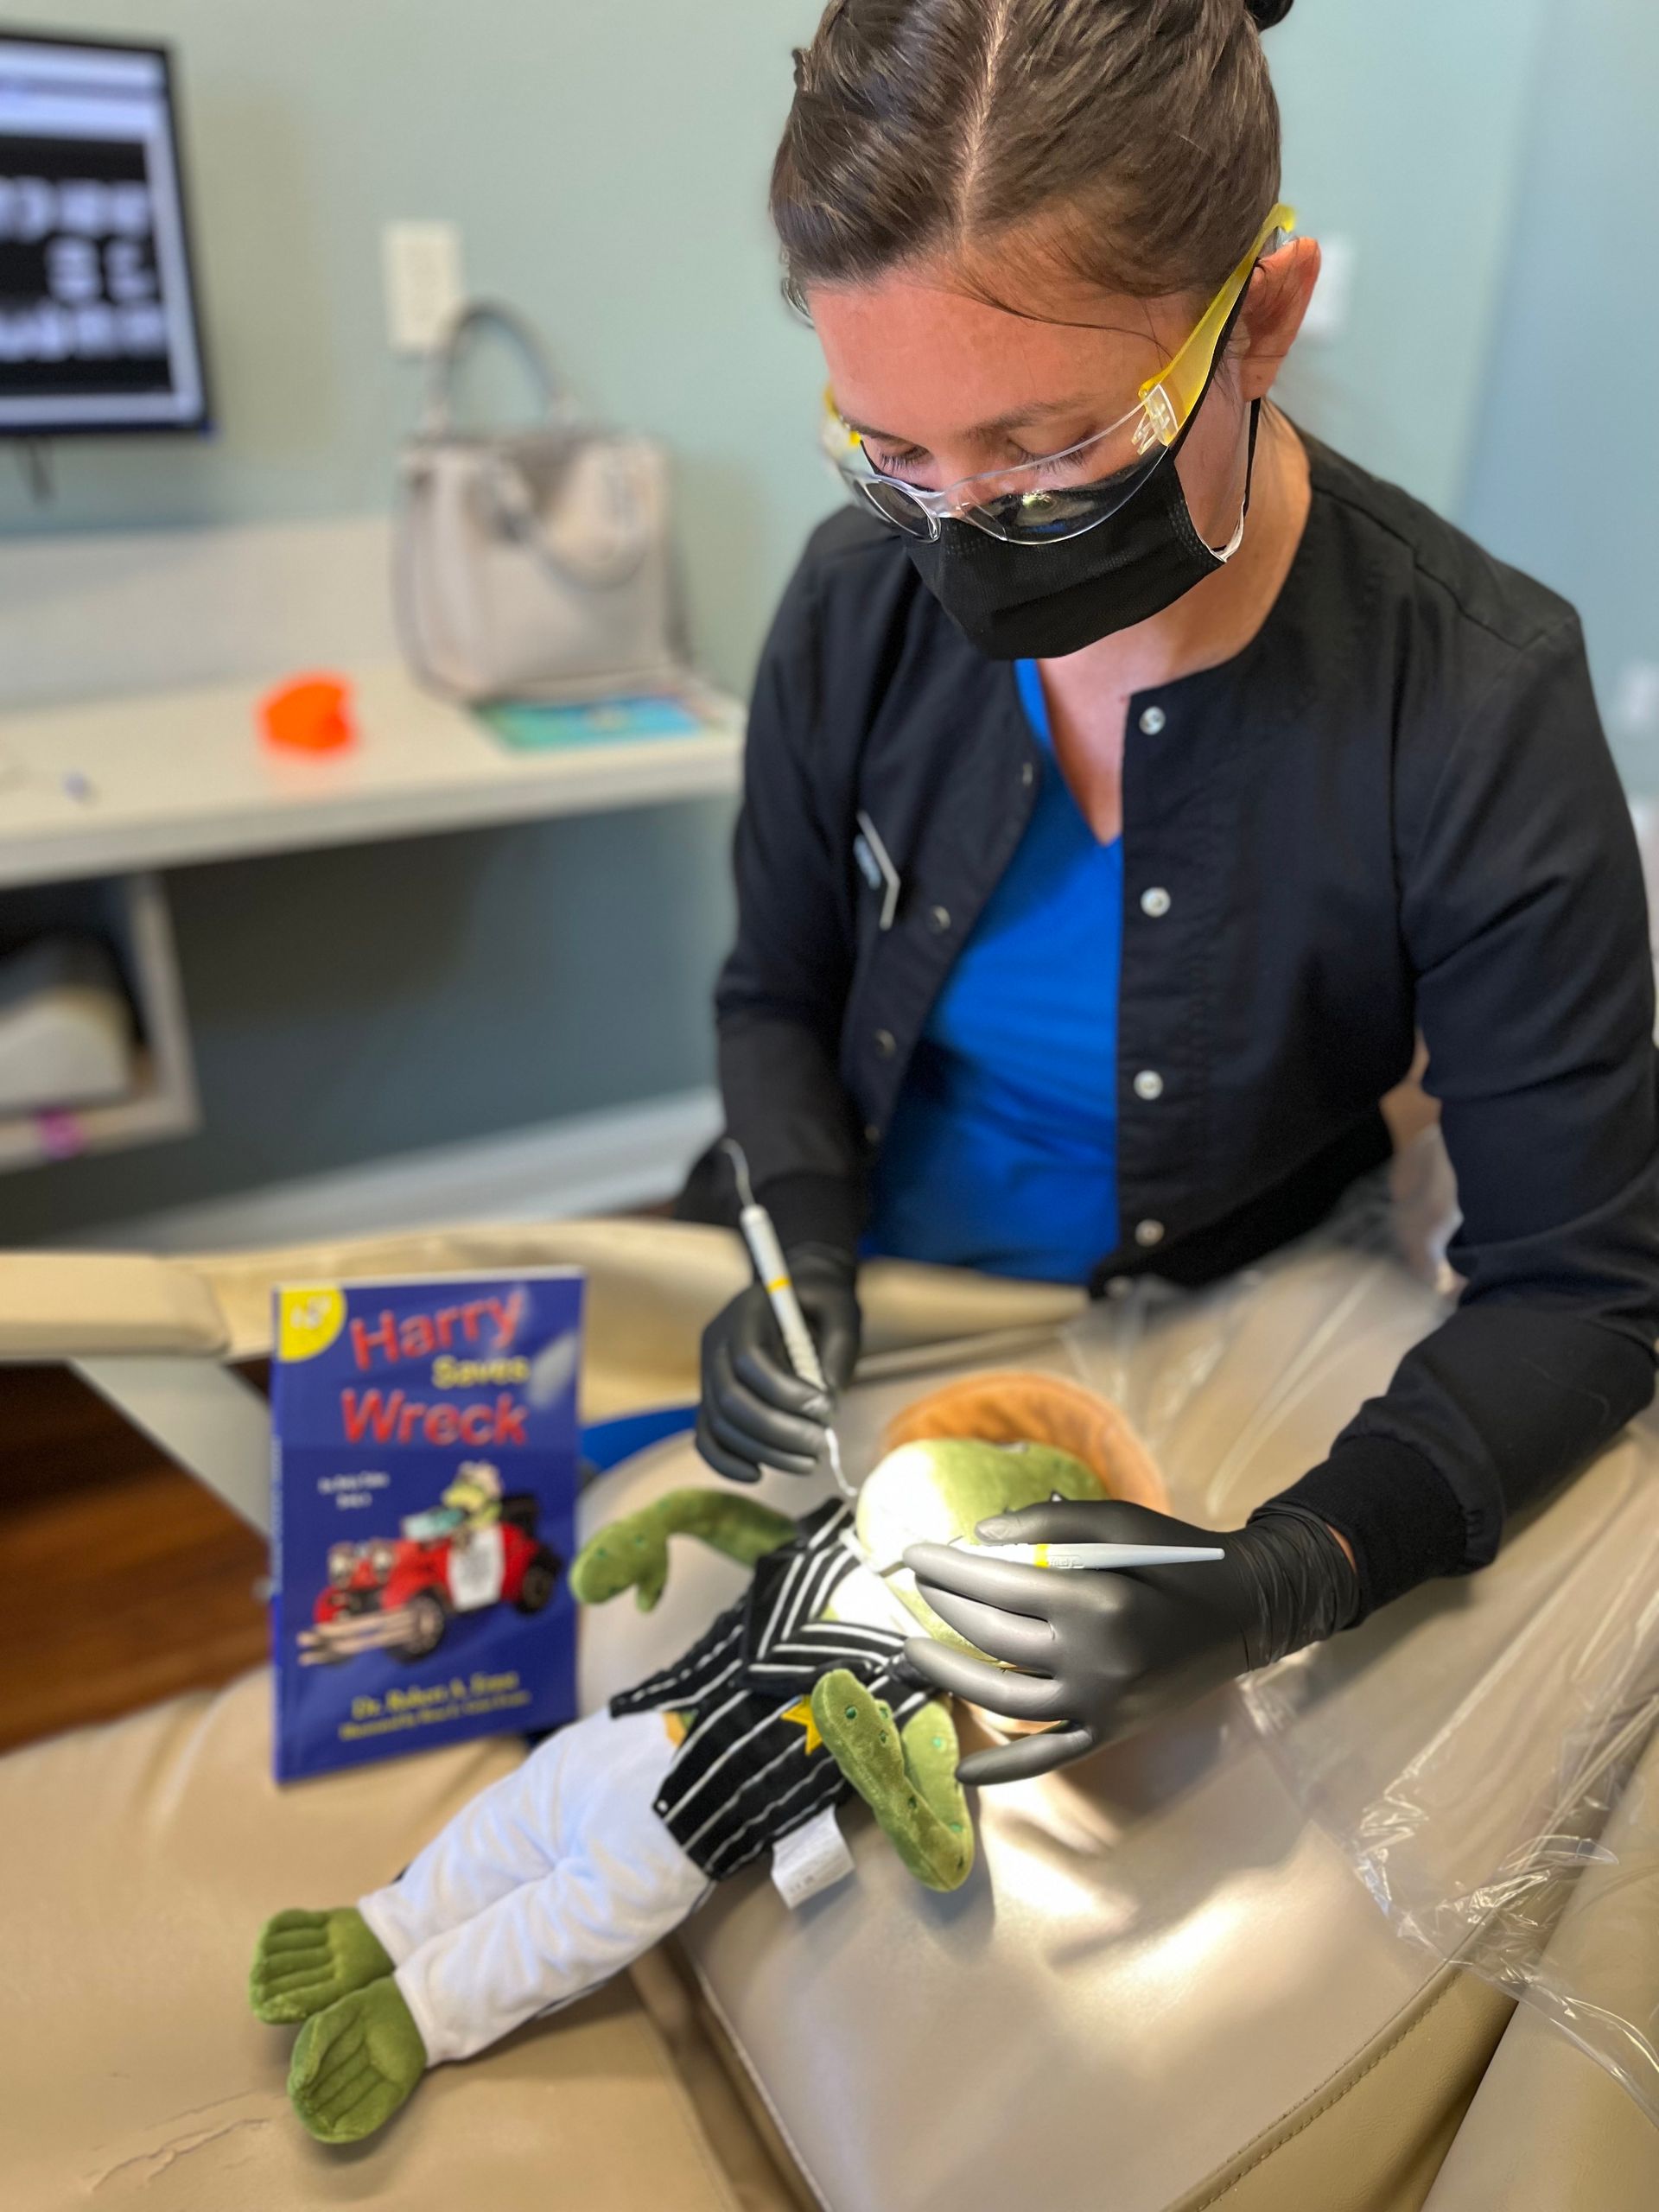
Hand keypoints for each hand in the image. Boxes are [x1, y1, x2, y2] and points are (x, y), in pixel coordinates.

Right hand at [695, 1244, 860, 1482]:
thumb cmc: (820, 1304)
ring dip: (764, 1451)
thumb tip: (826, 1398)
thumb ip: (839, 1348)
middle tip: (820, 1445)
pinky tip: (758, 1474)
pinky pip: (707, 1437)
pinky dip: (727, 1462)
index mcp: (744, 1312)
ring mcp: (709, 1372)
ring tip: (808, 1461)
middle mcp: (717, 1342)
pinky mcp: (712, 1399)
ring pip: (721, 1423)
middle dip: (776, 1430)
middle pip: (730, 1397)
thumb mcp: (841, 1311)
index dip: (785, 1391)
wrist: (795, 1299)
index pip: (749, 1359)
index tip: (825, 1408)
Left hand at [903, 1497, 1356, 1782]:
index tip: (913, 1554)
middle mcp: (1095, 1659)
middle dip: (945, 1607)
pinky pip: (1048, 1756)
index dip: (949, 1568)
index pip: (998, 1586)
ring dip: (950, 1676)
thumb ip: (1048, 1524)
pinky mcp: (1110, 1731)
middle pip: (993, 1637)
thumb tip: (978, 1536)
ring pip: (1003, 1698)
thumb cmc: (1178, 1557)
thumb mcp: (1119, 1522)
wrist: (1246, 1612)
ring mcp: (1101, 1705)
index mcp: (1098, 1601)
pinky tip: (964, 1770)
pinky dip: (1004, 1769)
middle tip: (916, 1587)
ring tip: (912, 1653)